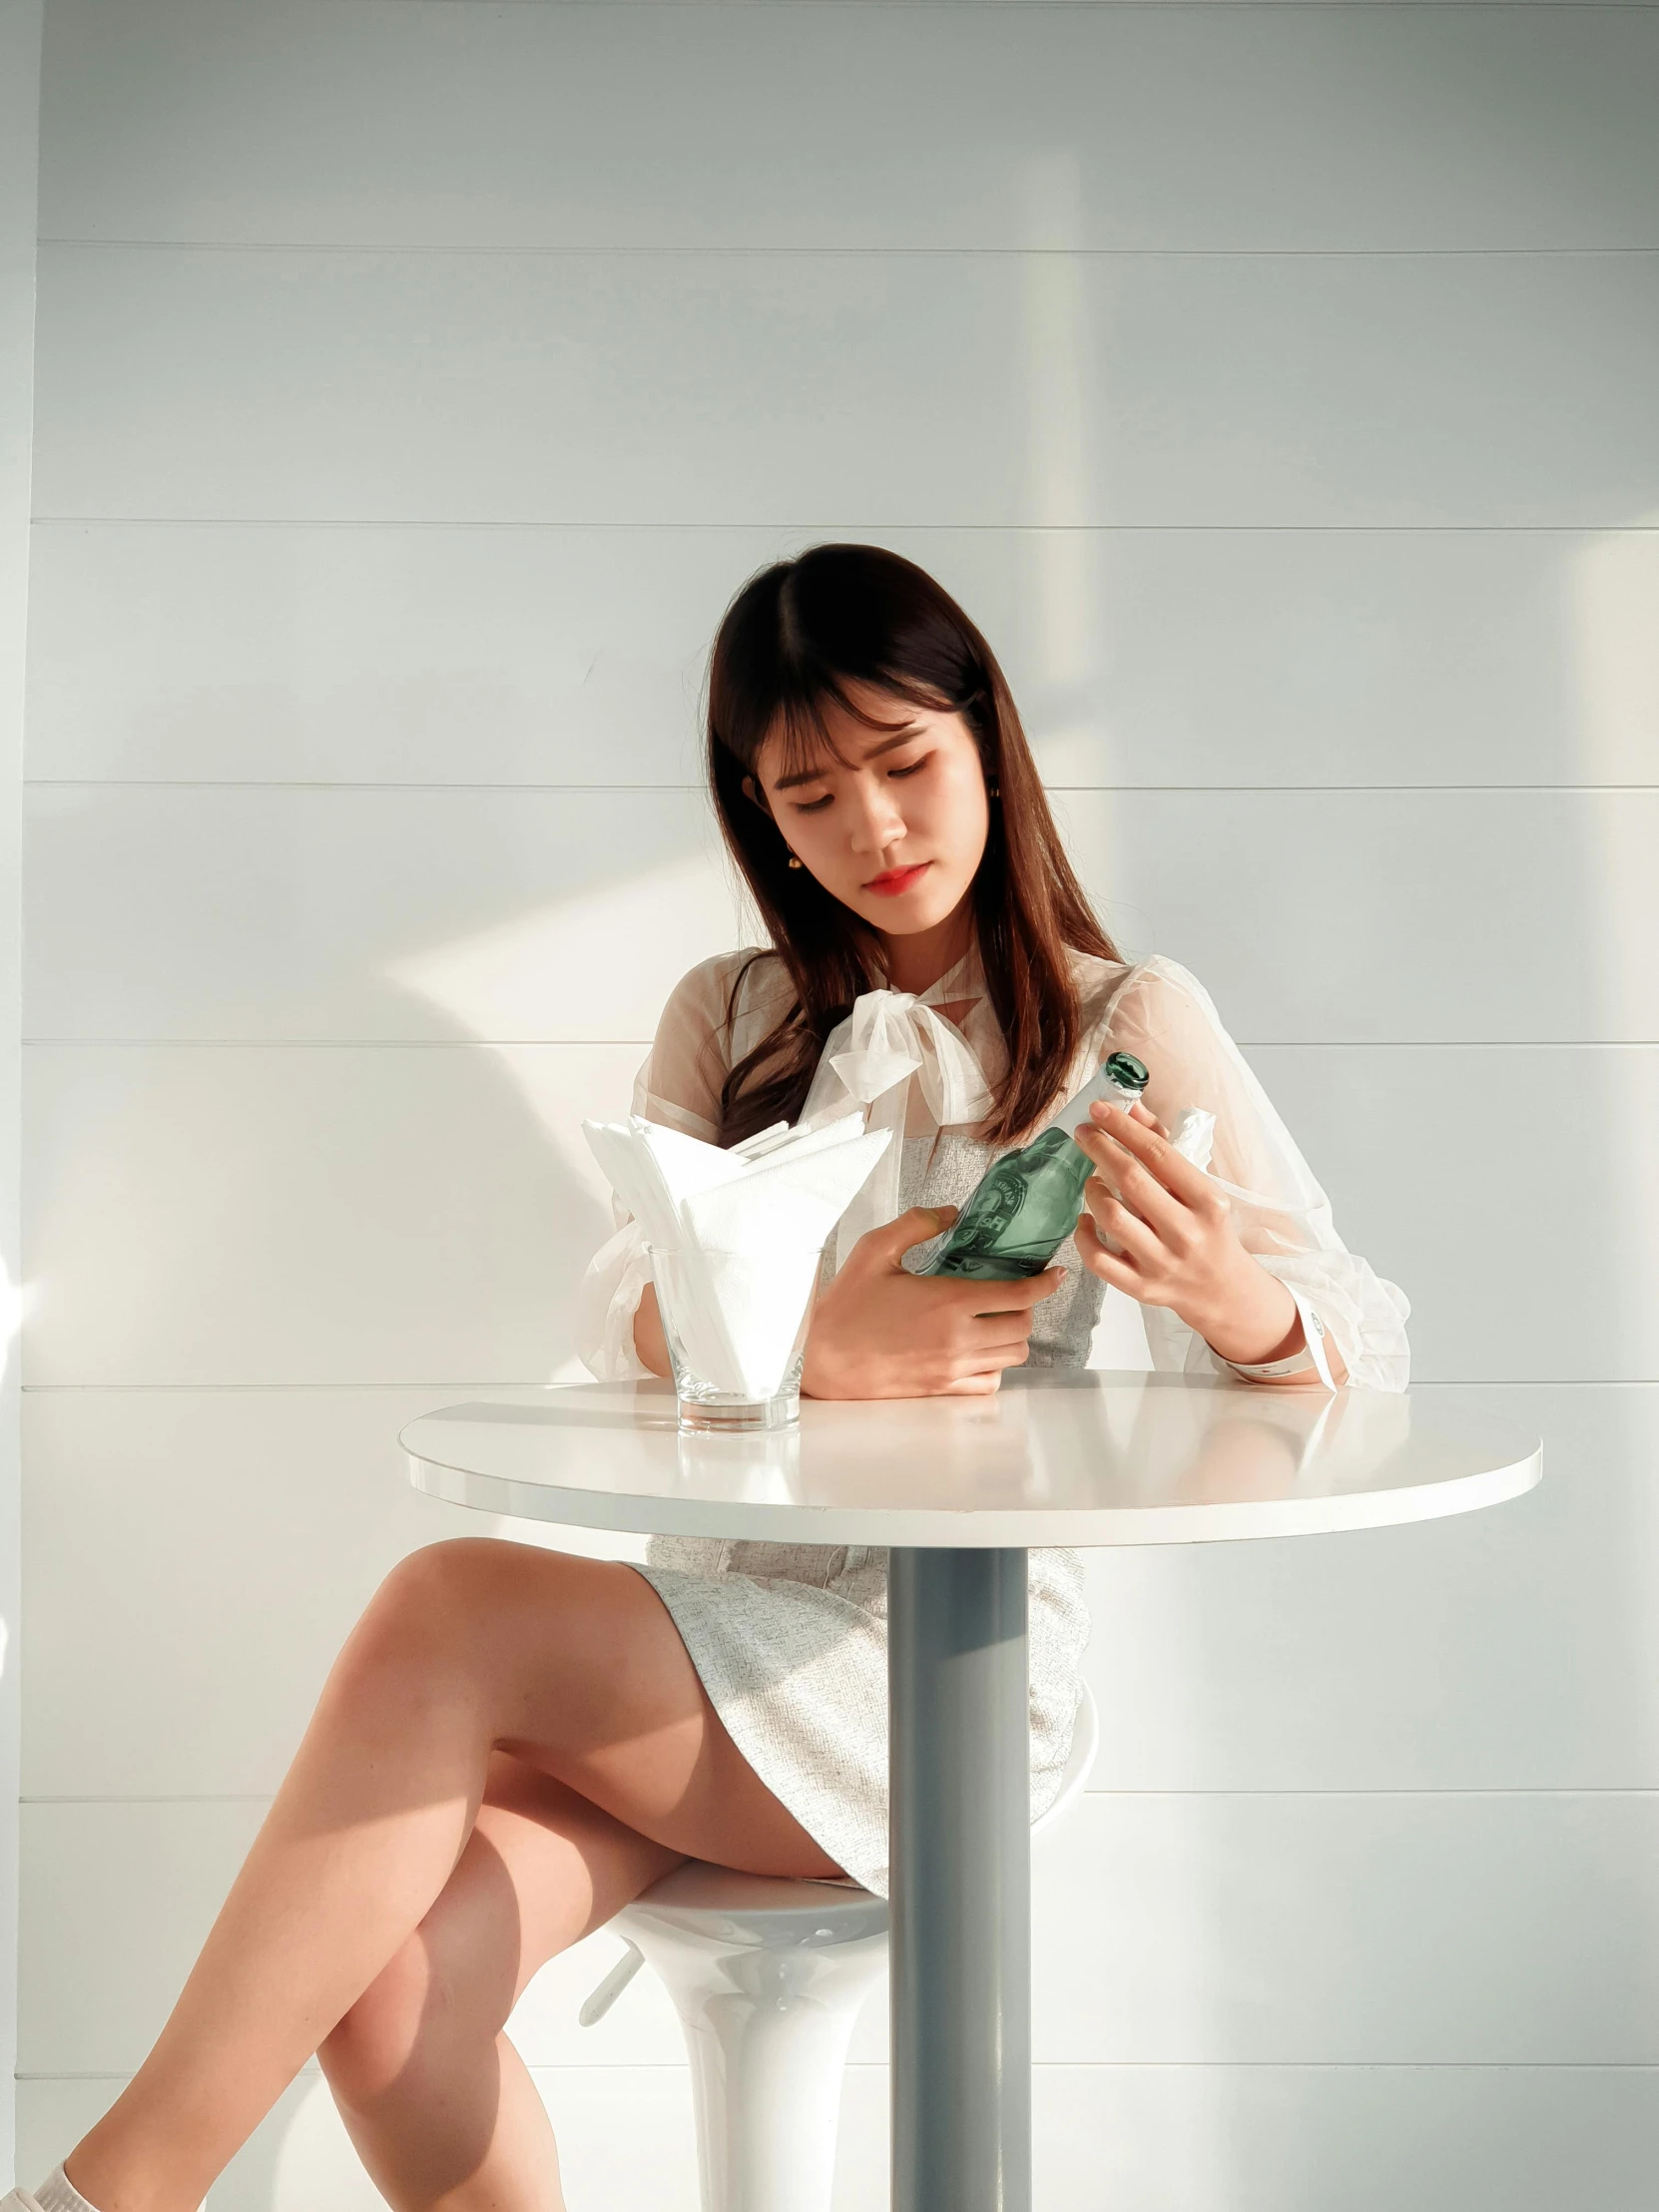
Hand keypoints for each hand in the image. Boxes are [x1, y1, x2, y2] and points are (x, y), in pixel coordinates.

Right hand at [802, 1206, 1063, 1399]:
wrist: (821, 1357)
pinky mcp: (941, 1388)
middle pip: (1022, 1326)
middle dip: (1026, 1307)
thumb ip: (916, 1224)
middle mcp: (959, 1337)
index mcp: (948, 1300)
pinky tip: (979, 1350)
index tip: (1054, 1274)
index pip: (1018, 1294)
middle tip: (1013, 1293)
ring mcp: (952, 1367)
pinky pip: (989, 1383)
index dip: (1044, 1283)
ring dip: (1013, 1336)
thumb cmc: (846, 1305)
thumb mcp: (874, 1250)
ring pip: (1011, 1356)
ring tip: (997, 1319)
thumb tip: (952, 1212)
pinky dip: (994, 1367)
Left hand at [1073, 1103, 1302, 1366]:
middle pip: (1131, 1181)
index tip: (1099, 1109)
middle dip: (1100, 1149)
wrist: (1222, 1290)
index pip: (1158, 1154)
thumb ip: (1165, 1146)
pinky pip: (1098, 1259)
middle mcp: (1186, 1233)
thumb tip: (1131, 1108)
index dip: (1123, 1128)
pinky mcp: (1141, 1287)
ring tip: (1092, 1181)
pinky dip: (1083, 1235)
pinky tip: (1086, 1219)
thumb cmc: (1207, 1229)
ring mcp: (1162, 1263)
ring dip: (1092, 1191)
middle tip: (1083, 1133)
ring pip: (1111, 1217)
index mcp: (1207, 1202)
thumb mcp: (1199, 1188)